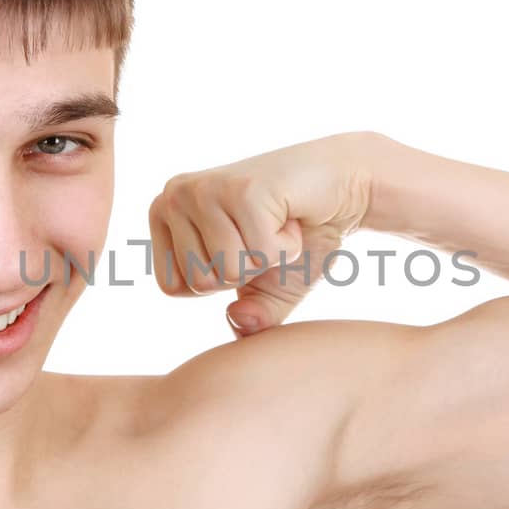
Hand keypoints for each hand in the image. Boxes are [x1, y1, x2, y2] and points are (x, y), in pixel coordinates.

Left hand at [146, 130, 378, 335]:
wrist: (344, 186)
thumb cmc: (299, 235)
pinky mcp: (242, 189)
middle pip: (201, 281)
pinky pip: (260, 254)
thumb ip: (250, 318)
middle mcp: (174, 195)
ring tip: (276, 224)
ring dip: (268, 258)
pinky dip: (287, 246)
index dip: (218, 282)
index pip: (172, 286)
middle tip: (264, 233)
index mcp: (163, 213)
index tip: (242, 247)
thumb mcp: (267, 289)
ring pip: (229, 271)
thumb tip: (238, 322)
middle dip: (246, 271)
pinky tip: (291, 217)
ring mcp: (206, 189)